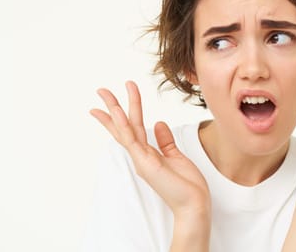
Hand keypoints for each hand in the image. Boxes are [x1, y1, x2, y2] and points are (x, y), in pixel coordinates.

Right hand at [90, 81, 210, 218]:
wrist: (194, 205)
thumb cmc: (187, 185)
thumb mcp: (176, 157)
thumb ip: (166, 141)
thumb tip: (159, 123)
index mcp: (148, 154)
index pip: (131, 129)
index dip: (121, 115)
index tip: (111, 102)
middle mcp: (141, 156)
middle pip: (123, 126)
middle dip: (112, 107)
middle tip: (101, 90)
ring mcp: (141, 159)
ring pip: (125, 129)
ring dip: (115, 110)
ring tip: (105, 93)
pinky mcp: (146, 163)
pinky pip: (132, 139)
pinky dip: (124, 125)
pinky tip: (118, 111)